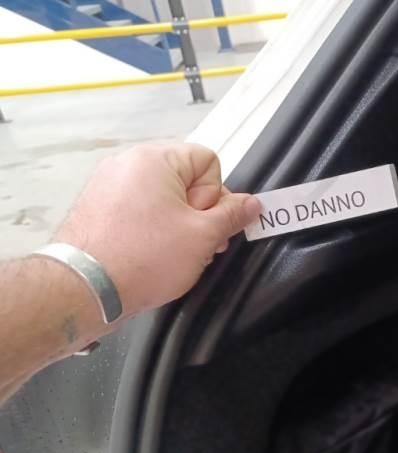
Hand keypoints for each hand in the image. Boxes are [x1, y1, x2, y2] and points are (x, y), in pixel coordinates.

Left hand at [54, 143, 260, 316]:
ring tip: (174, 252)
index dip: (215, 194)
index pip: (208, 161)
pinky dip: (152, 228)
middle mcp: (128, 163)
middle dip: (199, 211)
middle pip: (186, 178)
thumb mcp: (203, 237)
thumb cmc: (142, 259)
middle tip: (198, 243)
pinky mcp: (98, 206)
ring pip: (163, 196)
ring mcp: (109, 184)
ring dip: (178, 222)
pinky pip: (140, 208)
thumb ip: (232, 215)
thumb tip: (251, 204)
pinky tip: (153, 253)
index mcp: (155, 159)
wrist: (87, 288)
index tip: (204, 222)